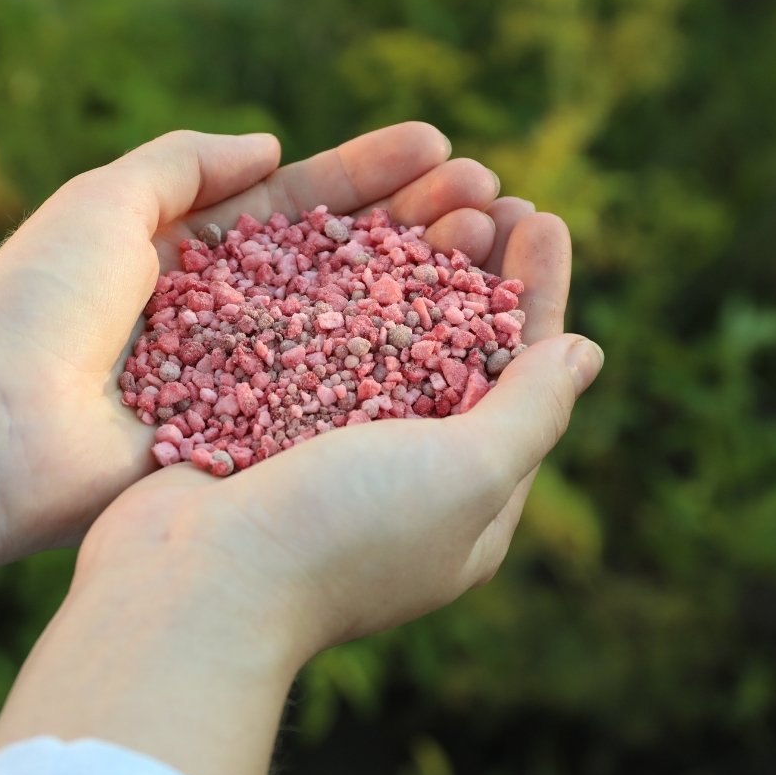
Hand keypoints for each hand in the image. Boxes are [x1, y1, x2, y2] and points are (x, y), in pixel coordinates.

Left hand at [0, 124, 505, 554]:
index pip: (302, 204)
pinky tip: (463, 334)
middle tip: (491, 197)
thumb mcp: (103, 202)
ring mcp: (251, 385)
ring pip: (358, 327)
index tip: (441, 146)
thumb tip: (273, 147)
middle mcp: (235, 320)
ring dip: (427, 285)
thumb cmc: (39, 308)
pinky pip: (340, 402)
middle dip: (419, 224)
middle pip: (346, 263)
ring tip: (493, 243)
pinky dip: (401, 368)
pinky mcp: (258, 445)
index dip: (372, 175)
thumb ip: (184, 163)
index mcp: (196, 257)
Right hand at [0, 201, 601, 774]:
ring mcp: (322, 452)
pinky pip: (306, 340)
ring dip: (403, 258)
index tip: (541, 218)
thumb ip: (531, 411)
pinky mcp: (258, 426)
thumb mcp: (466, 476)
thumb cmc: (340, 536)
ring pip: (378, 333)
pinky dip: (328, 280)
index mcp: (464, 504)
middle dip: (472, 266)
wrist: (190, 586)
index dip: (537, 296)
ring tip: (416, 188)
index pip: (522, 382)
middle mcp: (398, 477)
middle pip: (451, 349)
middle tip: (479, 189)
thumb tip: (585, 352)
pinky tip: (334, 222)